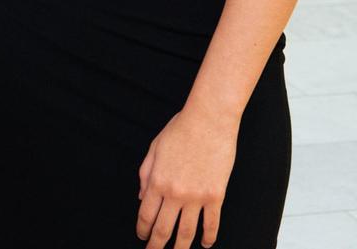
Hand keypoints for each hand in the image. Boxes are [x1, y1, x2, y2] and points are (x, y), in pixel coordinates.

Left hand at [136, 105, 237, 248]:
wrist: (209, 121)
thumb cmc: (180, 130)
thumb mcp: (154, 149)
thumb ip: (145, 175)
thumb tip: (141, 197)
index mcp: (157, 181)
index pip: (146, 215)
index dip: (142, 230)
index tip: (142, 237)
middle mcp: (175, 193)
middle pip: (164, 229)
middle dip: (156, 246)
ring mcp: (197, 197)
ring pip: (187, 232)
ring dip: (181, 247)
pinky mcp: (216, 196)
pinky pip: (212, 223)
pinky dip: (209, 237)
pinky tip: (206, 244)